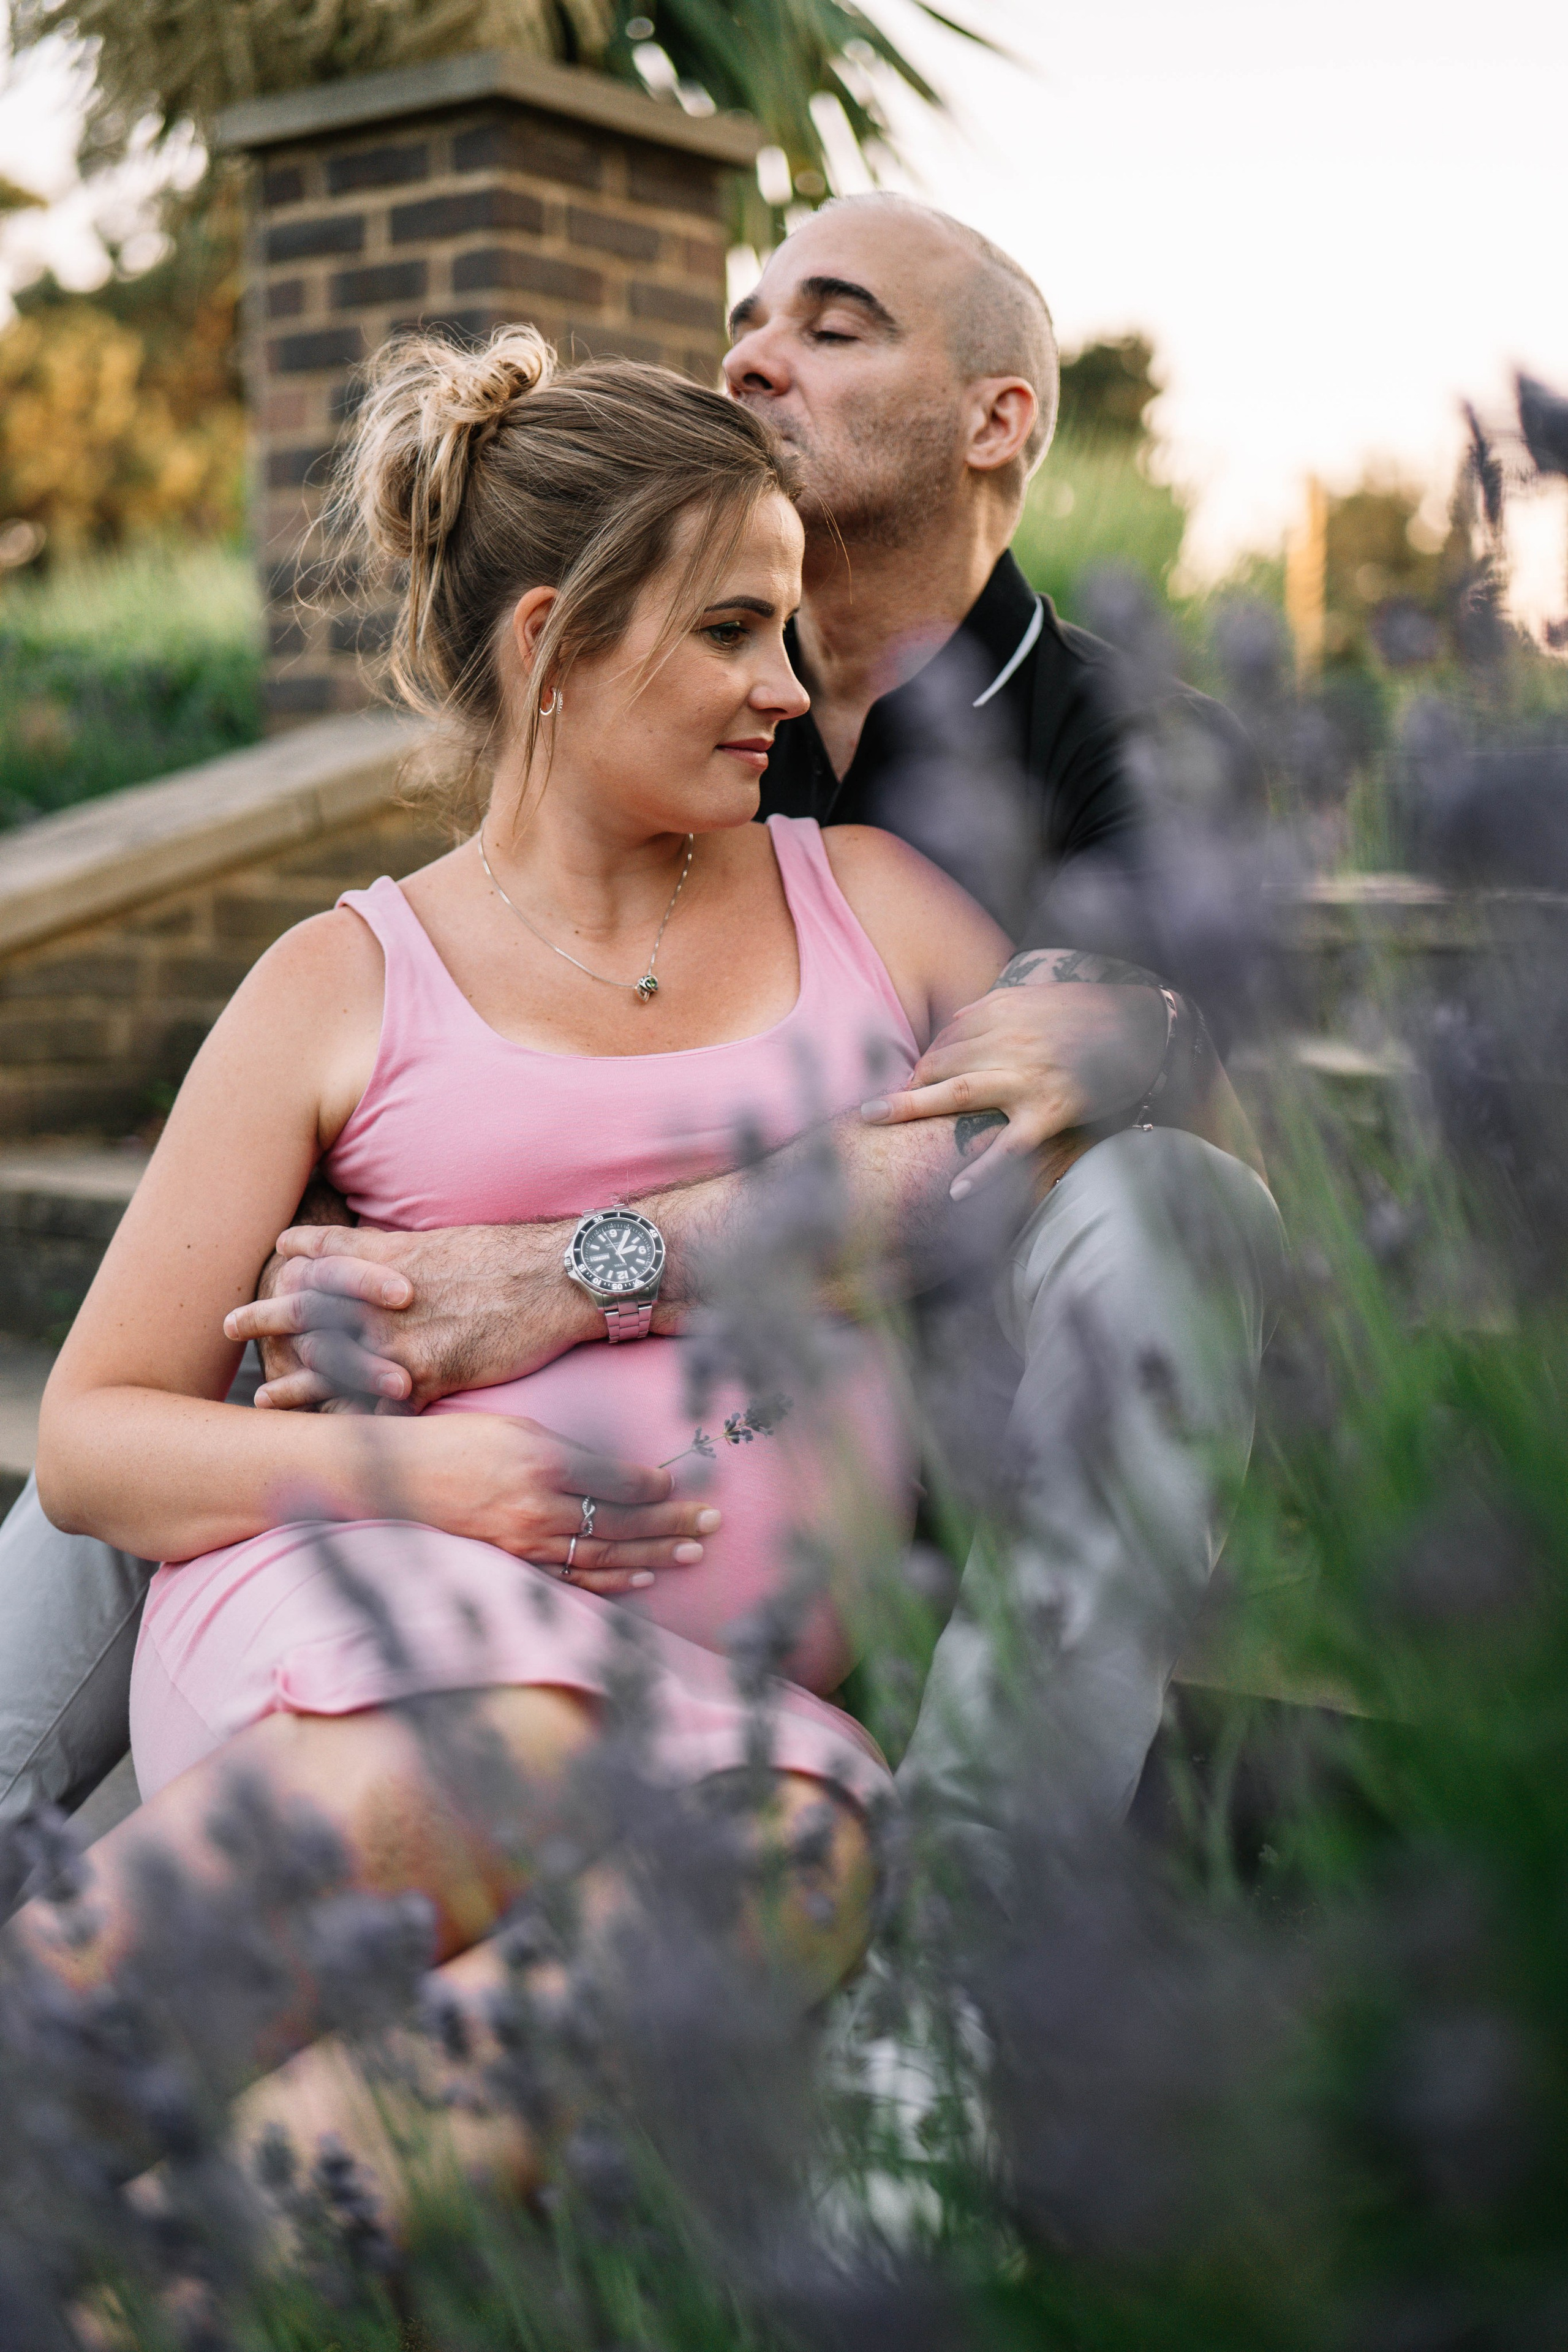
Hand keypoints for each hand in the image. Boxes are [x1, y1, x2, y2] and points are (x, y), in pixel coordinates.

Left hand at [227, 1222, 592, 1411]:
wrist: (557, 1277)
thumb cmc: (506, 1258)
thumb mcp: (438, 1240)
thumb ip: (386, 1247)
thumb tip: (348, 1241)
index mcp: (388, 1259)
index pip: (320, 1261)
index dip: (286, 1271)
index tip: (262, 1275)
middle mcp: (386, 1297)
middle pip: (311, 1309)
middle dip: (267, 1319)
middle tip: (228, 1325)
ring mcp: (406, 1336)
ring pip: (337, 1362)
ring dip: (298, 1382)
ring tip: (265, 1398)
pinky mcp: (434, 1372)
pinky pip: (387, 1403)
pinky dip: (361, 1422)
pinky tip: (337, 1439)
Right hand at [399, 1411, 719, 1595]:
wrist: (396, 1480)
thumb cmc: (457, 1443)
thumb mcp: (517, 1429)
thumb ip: (569, 1451)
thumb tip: (621, 1472)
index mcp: (544, 1465)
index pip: (620, 1483)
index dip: (658, 1488)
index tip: (682, 1486)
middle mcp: (540, 1509)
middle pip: (623, 1522)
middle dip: (674, 1523)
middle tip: (714, 1523)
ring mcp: (527, 1544)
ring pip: (606, 1555)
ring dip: (655, 1554)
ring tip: (695, 1552)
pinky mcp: (515, 1565)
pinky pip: (573, 1580)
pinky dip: (613, 1582)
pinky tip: (645, 1578)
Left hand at [860, 966, 1168, 1199]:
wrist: (1149, 1027)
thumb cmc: (1096, 1015)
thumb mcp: (1042, 997)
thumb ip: (998, 1009)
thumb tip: (955, 1026)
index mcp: (1005, 1010)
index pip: (948, 1039)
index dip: (924, 1062)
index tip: (908, 1079)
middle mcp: (1010, 1040)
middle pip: (941, 1062)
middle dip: (908, 1084)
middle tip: (878, 1107)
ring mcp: (1028, 1078)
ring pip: (958, 1093)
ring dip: (911, 1107)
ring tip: (874, 1120)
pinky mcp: (1050, 1112)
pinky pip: (1009, 1146)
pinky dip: (984, 1170)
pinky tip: (958, 1193)